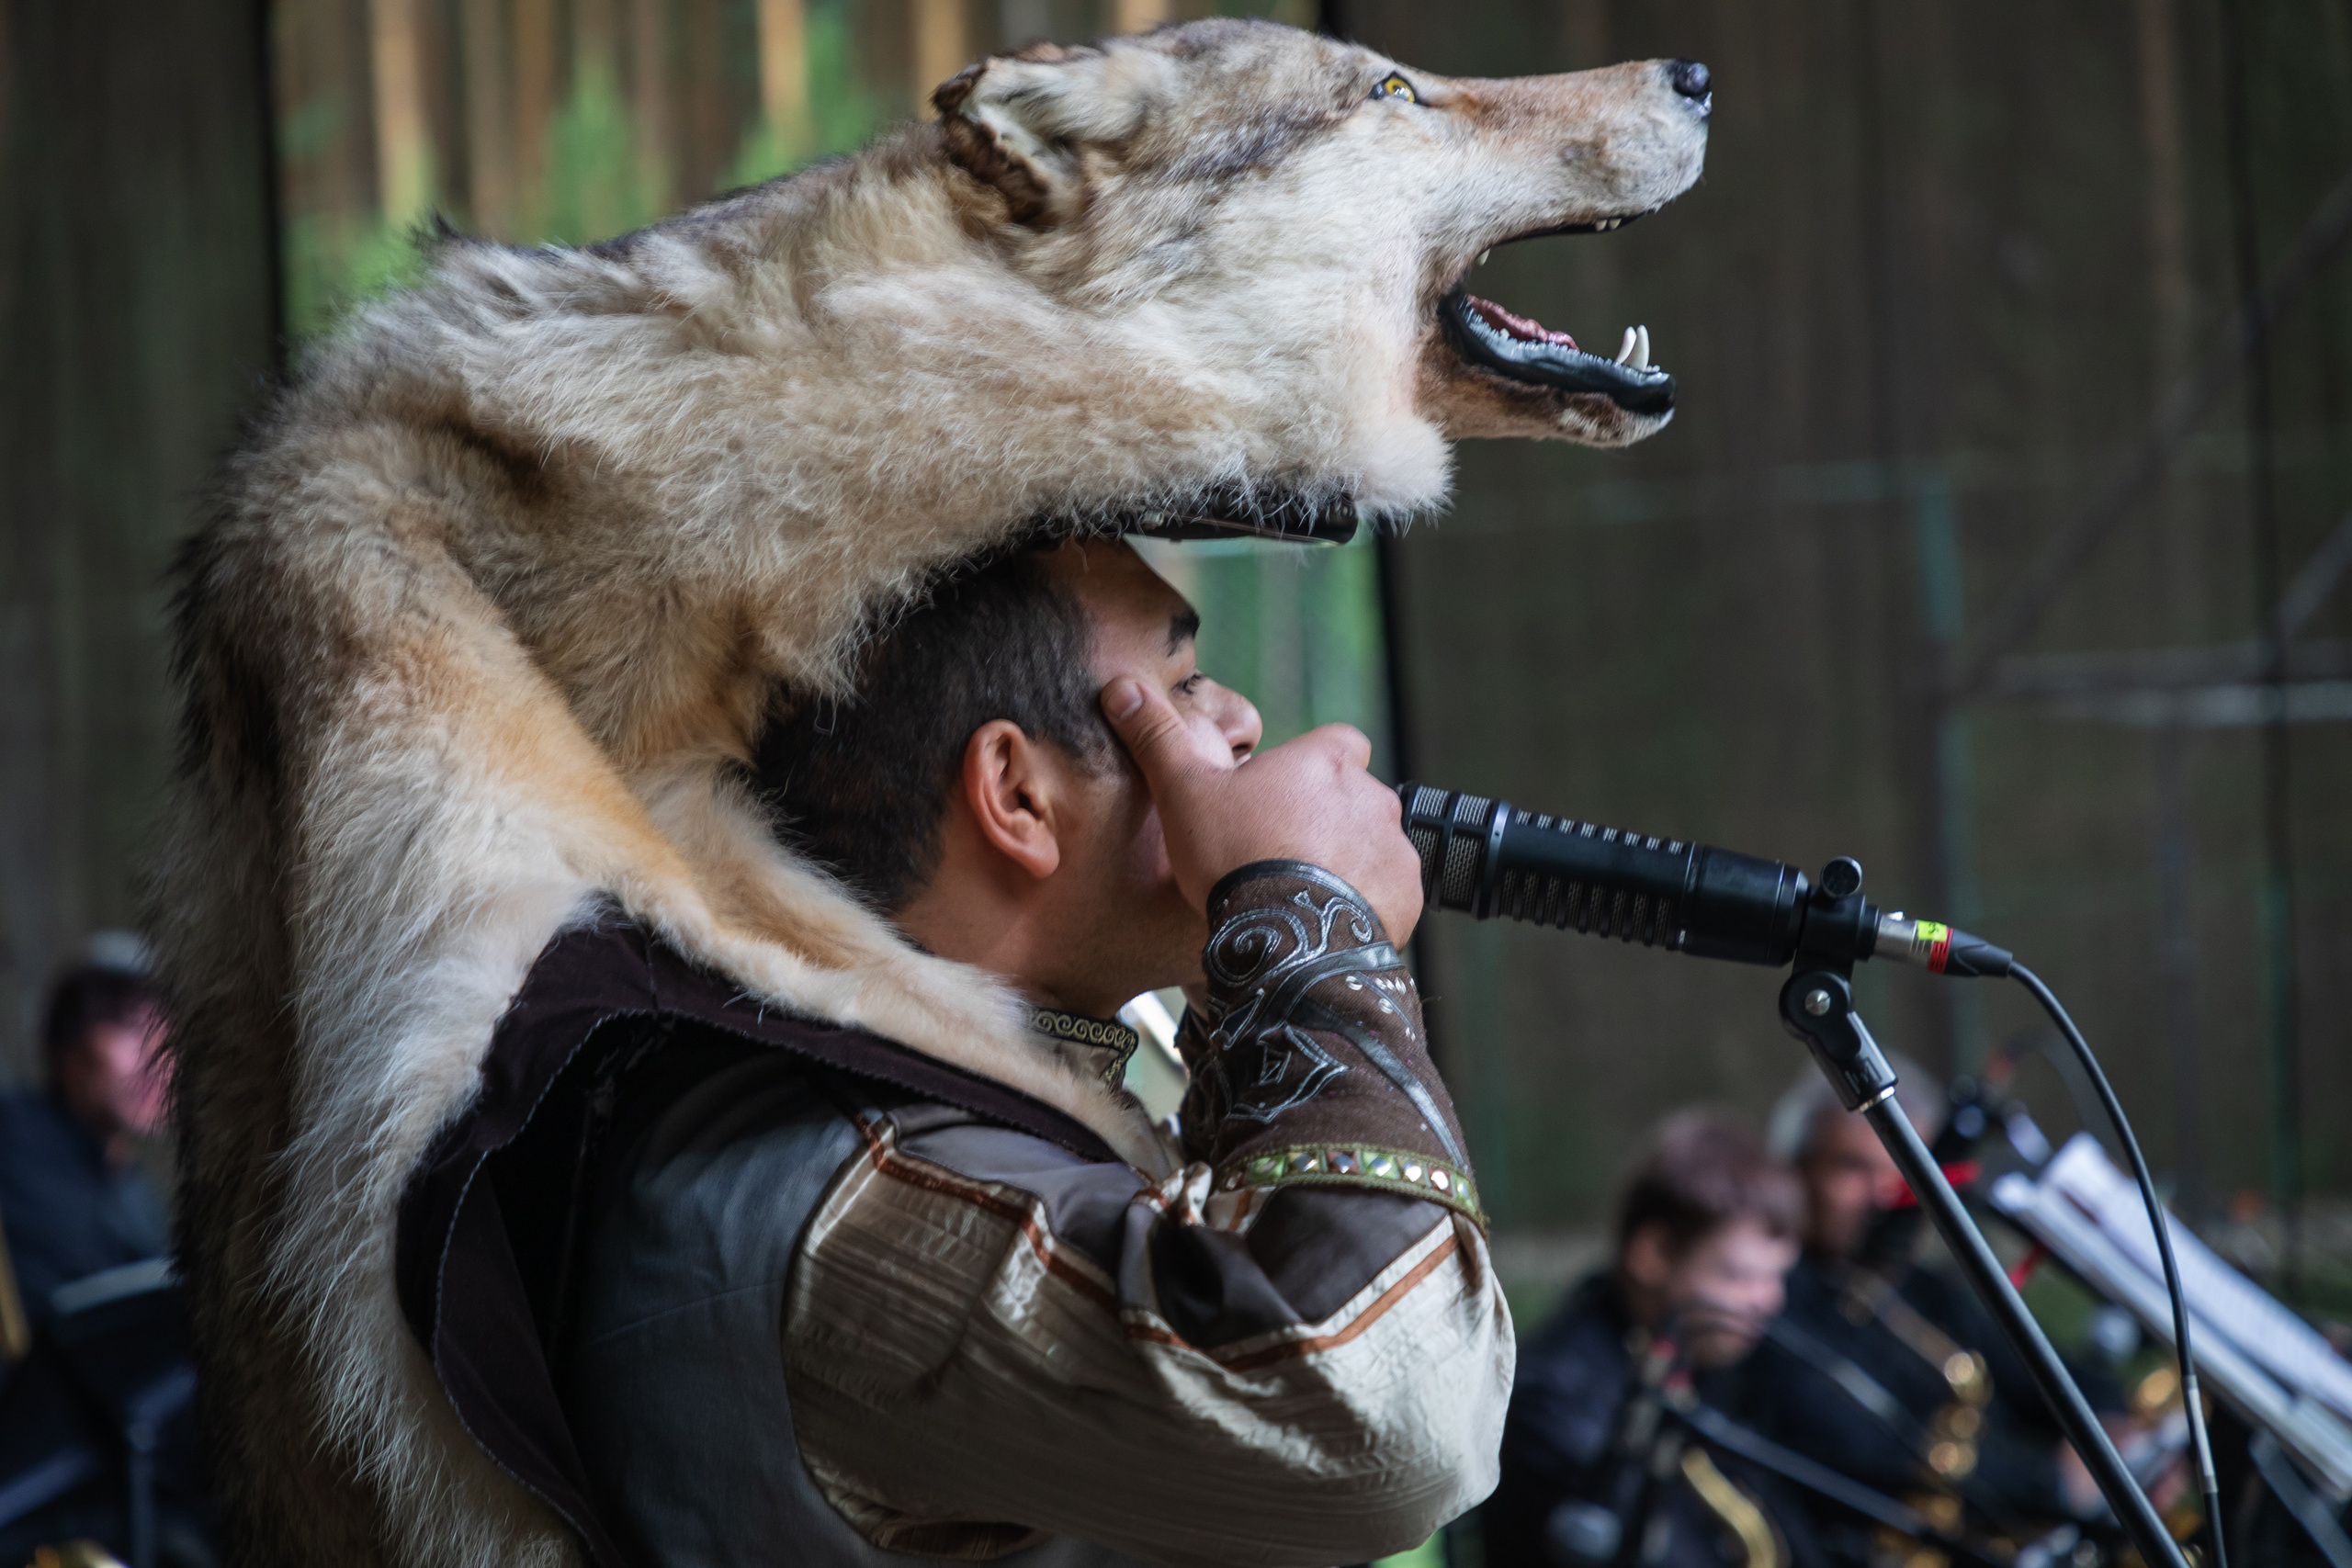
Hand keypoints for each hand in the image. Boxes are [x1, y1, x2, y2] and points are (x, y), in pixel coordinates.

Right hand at [1101, 676, 1422, 942]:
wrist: (1286, 939)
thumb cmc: (1236, 859)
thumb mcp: (1183, 792)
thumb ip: (1157, 738)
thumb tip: (1121, 688)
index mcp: (1326, 761)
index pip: (1337, 742)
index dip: (1312, 765)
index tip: (1283, 794)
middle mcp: (1372, 796)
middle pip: (1354, 798)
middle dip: (1327, 821)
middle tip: (1280, 854)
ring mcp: (1395, 847)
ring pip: (1372, 847)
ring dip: (1347, 864)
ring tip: (1301, 896)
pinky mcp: (1406, 895)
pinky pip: (1389, 893)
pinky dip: (1366, 905)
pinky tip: (1325, 923)